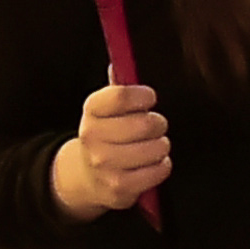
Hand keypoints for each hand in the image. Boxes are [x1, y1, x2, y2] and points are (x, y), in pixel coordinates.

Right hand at [53, 81, 172, 217]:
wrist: (87, 176)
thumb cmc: (107, 135)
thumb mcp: (107, 108)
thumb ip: (118, 86)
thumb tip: (122, 60)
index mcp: (92, 110)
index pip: (120, 95)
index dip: (143, 96)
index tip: (149, 98)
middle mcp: (93, 137)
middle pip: (144, 124)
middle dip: (158, 123)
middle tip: (155, 126)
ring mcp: (104, 164)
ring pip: (155, 148)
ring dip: (161, 146)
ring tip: (152, 146)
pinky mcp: (118, 187)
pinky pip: (158, 171)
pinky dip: (162, 166)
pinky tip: (152, 163)